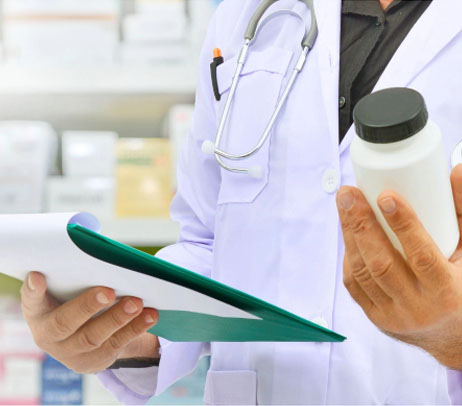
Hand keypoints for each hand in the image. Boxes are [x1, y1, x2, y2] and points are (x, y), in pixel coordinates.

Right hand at [21, 272, 159, 373]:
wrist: (83, 341)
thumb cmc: (77, 301)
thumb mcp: (71, 290)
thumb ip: (79, 275)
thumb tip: (101, 250)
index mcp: (39, 311)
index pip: (31, 300)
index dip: (33, 290)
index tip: (38, 275)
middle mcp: (49, 335)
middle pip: (65, 323)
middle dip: (87, 306)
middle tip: (108, 291)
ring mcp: (71, 352)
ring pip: (93, 337)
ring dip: (118, 318)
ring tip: (137, 302)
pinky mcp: (95, 361)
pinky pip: (116, 345)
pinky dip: (135, 328)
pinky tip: (150, 315)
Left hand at [336, 165, 461, 369]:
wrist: (452, 334)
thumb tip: (455, 171)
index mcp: (447, 292)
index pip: (421, 256)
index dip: (403, 224)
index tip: (386, 195)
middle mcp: (418, 308)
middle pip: (382, 263)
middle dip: (361, 224)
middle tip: (349, 193)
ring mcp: (393, 315)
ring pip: (363, 272)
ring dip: (349, 235)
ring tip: (345, 205)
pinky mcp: (375, 317)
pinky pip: (354, 284)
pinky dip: (349, 255)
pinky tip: (348, 233)